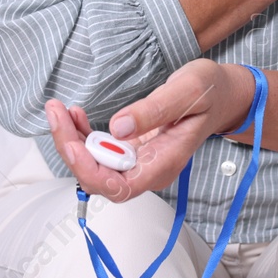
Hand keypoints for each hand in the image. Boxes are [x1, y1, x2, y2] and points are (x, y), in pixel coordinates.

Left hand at [44, 59, 256, 203]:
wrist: (223, 94)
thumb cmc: (210, 90)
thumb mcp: (188, 90)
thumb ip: (155, 109)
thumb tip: (118, 127)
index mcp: (164, 163)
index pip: (118, 186)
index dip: (88, 170)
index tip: (69, 140)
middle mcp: (149, 170)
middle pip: (99, 179)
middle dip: (70, 149)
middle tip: (55, 112)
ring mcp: (139, 162)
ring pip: (94, 167)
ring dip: (71, 141)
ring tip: (59, 109)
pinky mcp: (132, 150)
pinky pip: (100, 153)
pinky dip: (81, 136)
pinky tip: (75, 114)